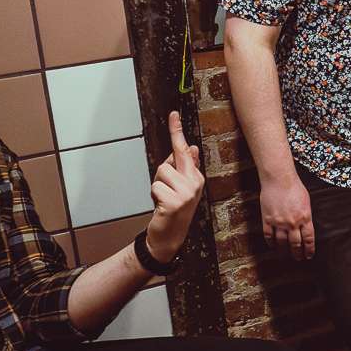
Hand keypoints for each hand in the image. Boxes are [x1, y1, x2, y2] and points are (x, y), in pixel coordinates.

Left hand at [141, 111, 204, 264]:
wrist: (169, 236)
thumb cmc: (173, 209)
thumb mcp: (180, 186)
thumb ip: (183, 167)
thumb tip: (190, 147)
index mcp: (196, 176)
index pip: (184, 150)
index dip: (177, 131)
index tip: (173, 114)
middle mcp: (195, 182)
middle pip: (171, 160)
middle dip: (163, 170)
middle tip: (164, 185)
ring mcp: (186, 192)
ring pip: (160, 173)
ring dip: (157, 186)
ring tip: (163, 199)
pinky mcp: (175, 201)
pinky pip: (156, 187)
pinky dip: (154, 196)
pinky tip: (162, 207)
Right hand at [260, 175, 314, 258]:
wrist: (279, 179)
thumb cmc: (294, 187)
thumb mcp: (306, 202)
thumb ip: (306, 216)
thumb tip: (305, 227)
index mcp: (305, 218)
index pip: (309, 239)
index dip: (309, 249)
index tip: (308, 255)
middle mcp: (293, 222)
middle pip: (296, 243)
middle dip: (297, 253)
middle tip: (298, 258)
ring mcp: (279, 222)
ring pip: (282, 242)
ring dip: (284, 251)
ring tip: (285, 255)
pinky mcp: (268, 219)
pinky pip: (269, 235)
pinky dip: (271, 243)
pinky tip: (273, 247)